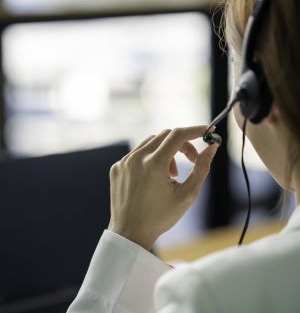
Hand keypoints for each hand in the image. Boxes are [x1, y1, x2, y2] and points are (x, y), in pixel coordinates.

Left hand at [108, 125, 218, 249]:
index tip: (207, 131)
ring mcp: (124, 162)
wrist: (130, 234)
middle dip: (182, 144)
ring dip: (166, 152)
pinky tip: (153, 179)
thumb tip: (212, 147)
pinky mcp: (117, 168)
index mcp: (154, 163)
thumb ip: (202, 167)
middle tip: (191, 160)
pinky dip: (150, 159)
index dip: (195, 130)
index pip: (178, 135)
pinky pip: (137, 154)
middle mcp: (136, 158)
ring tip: (171, 175)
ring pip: (151, 143)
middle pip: (165, 136)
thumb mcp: (187, 194)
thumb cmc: (161, 217)